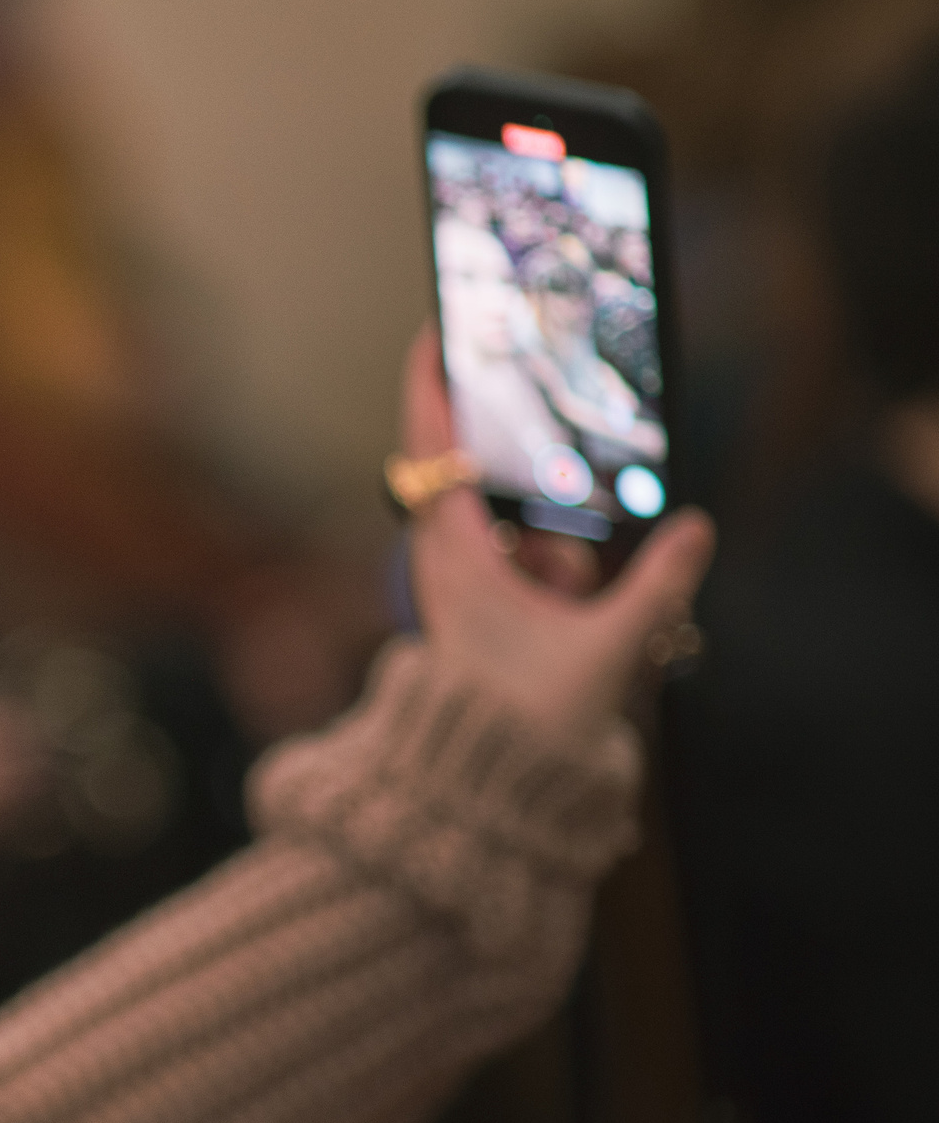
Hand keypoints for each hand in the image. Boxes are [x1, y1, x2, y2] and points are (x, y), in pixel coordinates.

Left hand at [399, 327, 712, 745]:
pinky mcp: (478, 609)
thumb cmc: (529, 718)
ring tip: (570, 605)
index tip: (433, 336)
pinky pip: (523, 565)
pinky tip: (573, 610)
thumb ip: (656, 587)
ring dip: (557, 557)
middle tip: (566, 546)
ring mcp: (459, 586)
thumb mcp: (608, 647)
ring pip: (516, 533)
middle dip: (540, 503)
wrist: (488, 785)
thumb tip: (694, 529)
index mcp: (456, 561)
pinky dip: (554, 574)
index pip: (433, 455)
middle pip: (486, 491)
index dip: (430, 392)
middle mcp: (446, 565)